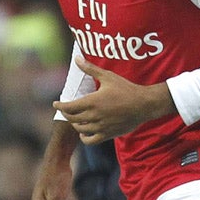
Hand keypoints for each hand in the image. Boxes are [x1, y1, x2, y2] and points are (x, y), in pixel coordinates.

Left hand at [53, 56, 174, 142]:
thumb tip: (77, 58)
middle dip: (66, 113)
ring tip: (75, 118)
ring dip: (75, 124)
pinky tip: (84, 132)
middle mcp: (95, 115)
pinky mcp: (108, 134)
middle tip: (65, 109)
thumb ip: (90, 69)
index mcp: (93, 101)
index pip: (69, 107)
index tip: (55, 103)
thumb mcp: (108, 76)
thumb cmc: (126, 89)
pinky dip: (84, 137)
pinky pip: (90, 140)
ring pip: (80, 129)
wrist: (144, 104)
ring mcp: (101, 126)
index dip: (59, 105)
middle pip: (72, 118)